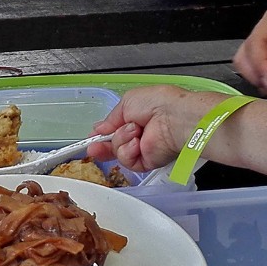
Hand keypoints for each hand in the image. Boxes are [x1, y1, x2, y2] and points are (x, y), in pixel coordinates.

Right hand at [90, 85, 230, 171]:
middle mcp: (140, 135)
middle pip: (113, 146)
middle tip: (93, 147)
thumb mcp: (126, 103)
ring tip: (134, 130)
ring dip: (120, 140)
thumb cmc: (158, 103)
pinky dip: (128, 150)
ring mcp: (143, 150)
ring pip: (118, 152)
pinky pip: (127, 161)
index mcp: (136, 118)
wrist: (175, 118)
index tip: (91, 138)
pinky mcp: (147, 162)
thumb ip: (110, 119)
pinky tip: (137, 142)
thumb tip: (99, 128)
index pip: (114, 131)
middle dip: (101, 146)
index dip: (101, 135)